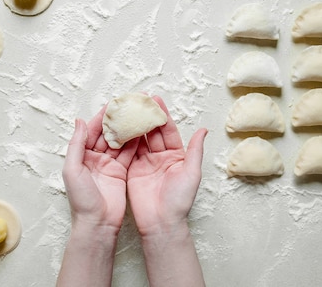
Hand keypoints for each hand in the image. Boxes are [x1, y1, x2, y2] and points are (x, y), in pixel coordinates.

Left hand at [62, 106, 138, 231]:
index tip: (114, 104)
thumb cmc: (82, 200)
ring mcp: (108, 165)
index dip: (102, 116)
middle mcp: (94, 158)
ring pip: (119, 142)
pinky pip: (128, 154)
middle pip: (107, 134)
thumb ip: (77, 144)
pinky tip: (142, 133)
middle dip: (117, 120)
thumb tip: (79, 120)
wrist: (97, 223)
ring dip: (127, 129)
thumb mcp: (73, 169)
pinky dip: (134, 144)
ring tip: (138, 116)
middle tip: (129, 106)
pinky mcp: (120, 172)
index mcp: (81, 155)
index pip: (92, 130)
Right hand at [127, 96, 207, 235]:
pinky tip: (118, 127)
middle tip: (137, 99)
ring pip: (138, 139)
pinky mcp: (132, 170)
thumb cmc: (179, 201)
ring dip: (133, 124)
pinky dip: (123, 140)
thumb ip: (195, 150)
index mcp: (176, 155)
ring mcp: (145, 163)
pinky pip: (127, 151)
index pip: (167, 130)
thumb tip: (204, 130)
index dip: (161, 115)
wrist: (161, 223)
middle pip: (151, 132)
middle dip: (145, 115)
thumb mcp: (191, 173)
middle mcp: (160, 157)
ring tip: (126, 109)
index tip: (155, 99)